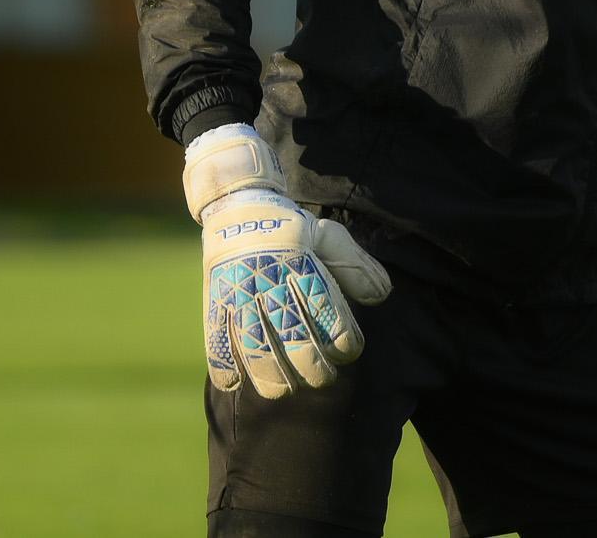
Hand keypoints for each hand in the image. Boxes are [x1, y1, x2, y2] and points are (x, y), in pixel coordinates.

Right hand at [185, 125, 391, 397]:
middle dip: (310, 364)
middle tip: (323, 378)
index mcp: (300, 261)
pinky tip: (234, 384)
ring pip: (253, 342)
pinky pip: (215, 337)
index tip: (349, 352)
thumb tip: (382, 296)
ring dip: (269, 373)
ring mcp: (238, 290)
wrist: (239, 204)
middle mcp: (269, 278)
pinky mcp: (214, 299)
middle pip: (290, 332)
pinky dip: (222, 364)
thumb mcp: (329, 236)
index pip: (325, 307)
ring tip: (284, 390)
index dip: (341, 337)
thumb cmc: (293, 228)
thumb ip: (356, 265)